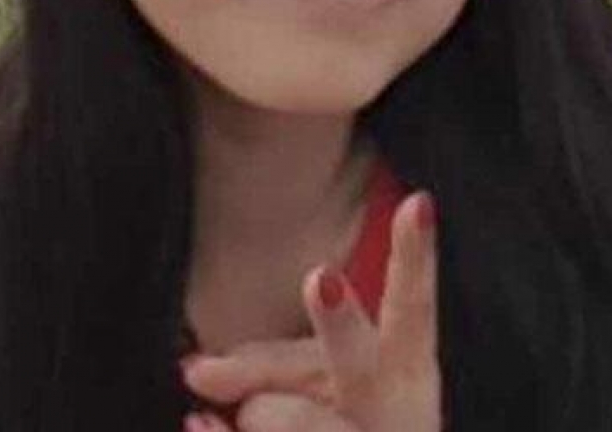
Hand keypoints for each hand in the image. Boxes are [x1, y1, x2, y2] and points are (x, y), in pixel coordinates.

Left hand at [181, 190, 440, 430]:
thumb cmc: (340, 422)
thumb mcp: (315, 381)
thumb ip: (263, 364)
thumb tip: (194, 368)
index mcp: (404, 373)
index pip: (413, 306)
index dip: (417, 257)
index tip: (418, 202)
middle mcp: (396, 412)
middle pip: (360, 362)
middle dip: (339, 323)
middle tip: (319, 277)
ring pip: (308, 423)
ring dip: (269, 413)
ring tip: (250, 416)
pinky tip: (202, 425)